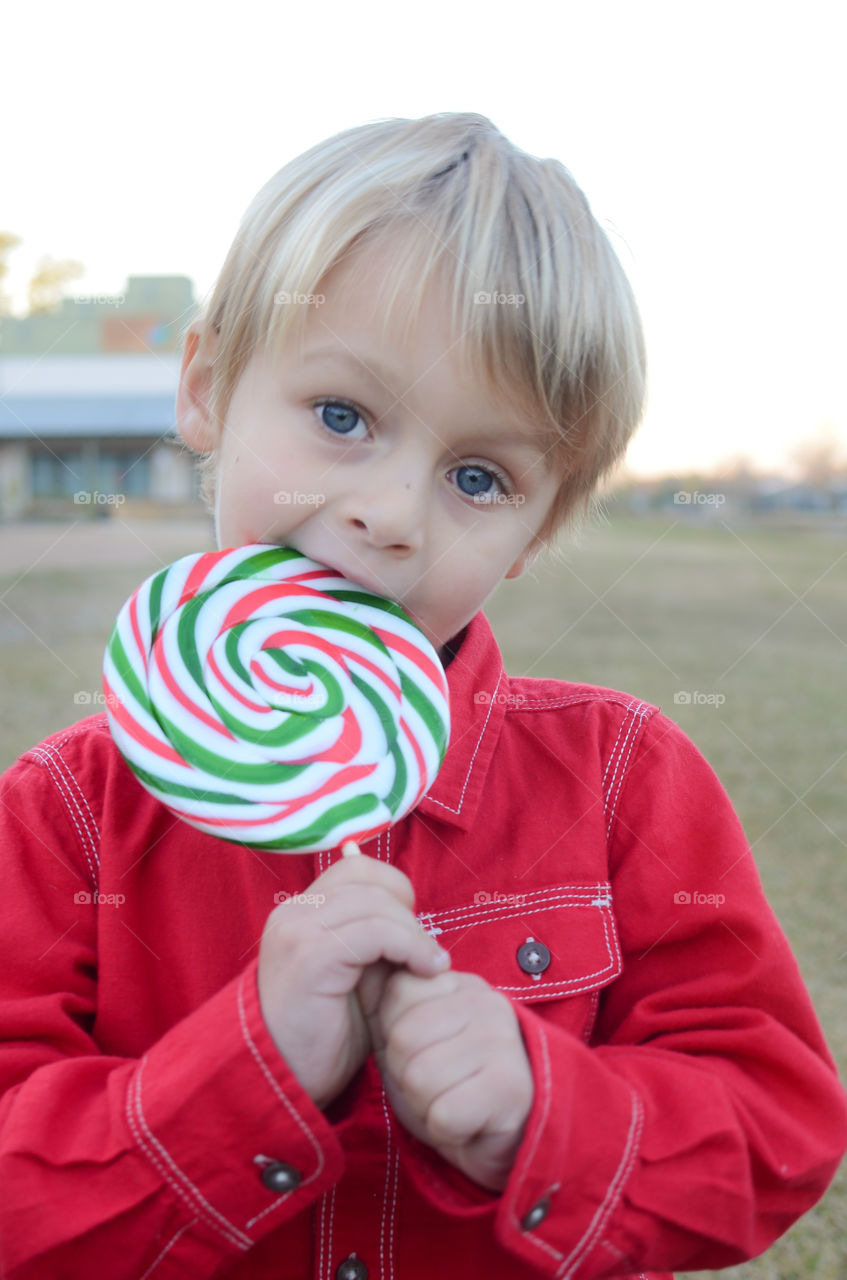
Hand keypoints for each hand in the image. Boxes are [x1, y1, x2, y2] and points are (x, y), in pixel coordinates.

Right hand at [257, 843, 449, 1109]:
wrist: (283, 1084)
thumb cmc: (322, 1038)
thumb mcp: (355, 978)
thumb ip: (375, 941)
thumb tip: (415, 917)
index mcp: (301, 911)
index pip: (358, 869)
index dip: (394, 893)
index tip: (413, 935)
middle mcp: (294, 911)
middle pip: (369, 879)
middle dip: (408, 914)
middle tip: (428, 956)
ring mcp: (298, 929)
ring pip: (376, 902)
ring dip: (414, 933)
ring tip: (431, 967)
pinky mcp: (310, 955)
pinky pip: (375, 931)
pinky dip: (409, 946)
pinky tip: (423, 971)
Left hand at [368, 967, 533, 1191]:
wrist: (502, 1138)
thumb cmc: (450, 1084)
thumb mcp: (414, 1038)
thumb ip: (393, 1005)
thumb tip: (368, 972)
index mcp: (462, 985)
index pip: (398, 991)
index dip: (394, 1035)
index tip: (421, 1051)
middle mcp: (487, 1003)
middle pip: (403, 1038)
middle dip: (406, 1075)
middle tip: (436, 1085)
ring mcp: (503, 1042)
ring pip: (420, 1078)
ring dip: (424, 1104)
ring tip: (450, 1101)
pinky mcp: (510, 1087)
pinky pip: (444, 1114)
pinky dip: (444, 1130)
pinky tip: (466, 1124)